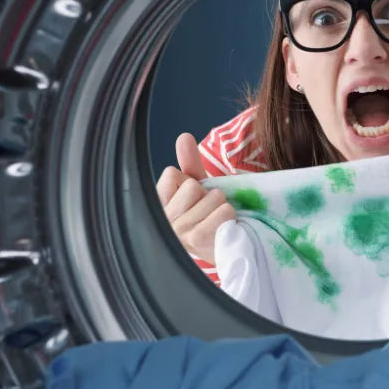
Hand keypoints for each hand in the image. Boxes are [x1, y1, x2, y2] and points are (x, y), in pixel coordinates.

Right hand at [155, 133, 235, 263]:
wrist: (227, 252)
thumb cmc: (209, 219)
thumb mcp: (198, 189)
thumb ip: (189, 164)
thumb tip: (183, 136)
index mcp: (158, 207)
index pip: (171, 174)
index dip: (190, 182)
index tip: (194, 201)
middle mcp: (163, 221)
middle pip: (192, 185)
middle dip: (209, 195)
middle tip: (209, 213)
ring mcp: (179, 232)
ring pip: (212, 196)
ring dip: (222, 206)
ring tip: (217, 222)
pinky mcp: (198, 240)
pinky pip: (223, 211)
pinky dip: (230, 216)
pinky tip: (224, 229)